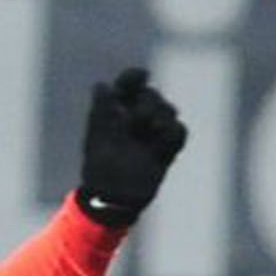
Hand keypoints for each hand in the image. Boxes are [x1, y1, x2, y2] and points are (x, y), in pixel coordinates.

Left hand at [77, 67, 187, 226]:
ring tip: (152, 128)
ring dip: (162, 114)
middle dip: (149, 102)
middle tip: (139, 119)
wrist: (112, 198)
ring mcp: (152, 134)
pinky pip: (179, 132)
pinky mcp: (166, 150)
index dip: (134, 78)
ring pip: (168, 111)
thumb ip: (100, 109)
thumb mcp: (97, 136)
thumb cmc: (98, 167)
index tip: (141, 77)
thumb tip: (102, 84)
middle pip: (152, 96)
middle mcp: (135, 120)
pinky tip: (161, 139)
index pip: (129, 85)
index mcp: (116, 112)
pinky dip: (173, 131)